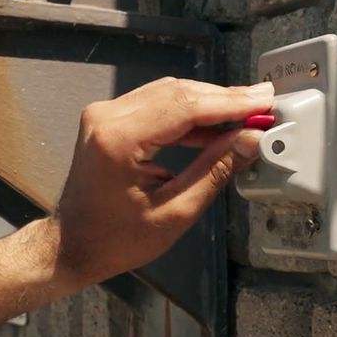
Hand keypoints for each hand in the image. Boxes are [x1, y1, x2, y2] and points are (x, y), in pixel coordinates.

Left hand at [53, 77, 273, 285]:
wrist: (74, 244)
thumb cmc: (116, 239)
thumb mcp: (175, 211)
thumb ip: (215, 170)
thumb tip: (249, 140)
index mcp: (118, 139)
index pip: (185, 106)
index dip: (230, 103)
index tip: (263, 103)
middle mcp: (106, 117)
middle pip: (177, 92)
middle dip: (223, 99)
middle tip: (262, 105)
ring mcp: (104, 115)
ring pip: (167, 93)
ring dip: (208, 102)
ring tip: (246, 114)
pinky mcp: (107, 120)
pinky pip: (155, 104)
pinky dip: (186, 112)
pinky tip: (214, 125)